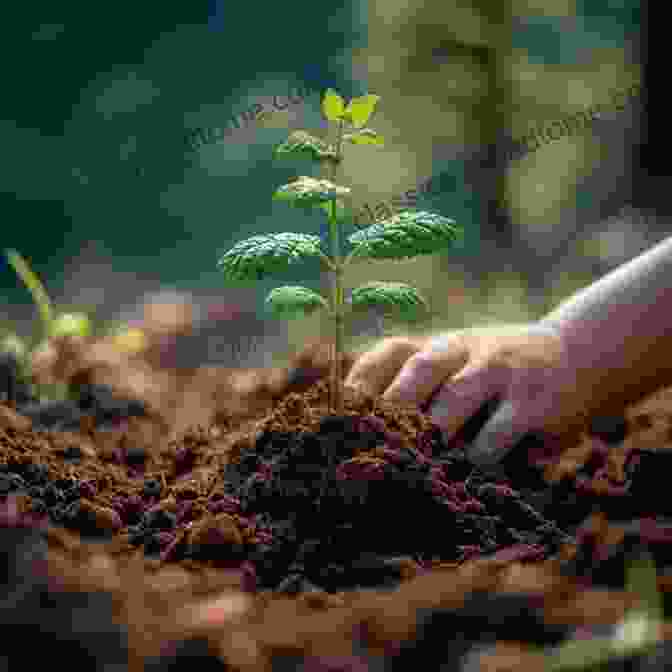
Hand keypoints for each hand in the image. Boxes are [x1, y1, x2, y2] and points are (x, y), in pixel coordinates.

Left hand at [344, 323, 591, 465]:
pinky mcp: (532, 401)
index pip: (389, 354)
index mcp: (438, 344)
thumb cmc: (498, 372)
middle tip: (363, 452)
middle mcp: (463, 349)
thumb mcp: (459, 366)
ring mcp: (498, 371)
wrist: (576, 353)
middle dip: (387, 413)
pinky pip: (494, 437)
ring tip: (408, 472)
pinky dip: (475, 461)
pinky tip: (465, 479)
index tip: (336, 421)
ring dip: (428, 439)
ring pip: (452, 404)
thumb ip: (419, 391)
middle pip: (417, 371)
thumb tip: (364, 435)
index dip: (360, 385)